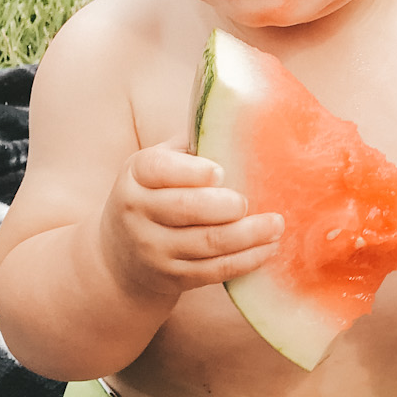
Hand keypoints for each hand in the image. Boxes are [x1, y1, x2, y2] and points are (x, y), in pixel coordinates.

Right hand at [98, 145, 282, 303]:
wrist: (119, 254)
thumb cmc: (154, 194)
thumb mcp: (158, 165)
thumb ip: (190, 148)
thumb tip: (243, 119)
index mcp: (136, 174)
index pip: (159, 170)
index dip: (191, 172)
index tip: (221, 172)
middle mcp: (138, 212)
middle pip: (186, 209)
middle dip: (225, 207)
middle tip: (250, 201)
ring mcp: (154, 248)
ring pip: (206, 243)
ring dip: (248, 236)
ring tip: (276, 225)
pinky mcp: (173, 277)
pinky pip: (214, 271)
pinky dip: (246, 261)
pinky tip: (268, 248)